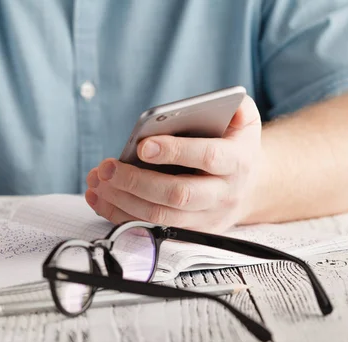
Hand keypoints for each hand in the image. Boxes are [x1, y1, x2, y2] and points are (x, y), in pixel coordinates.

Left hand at [85, 95, 261, 232]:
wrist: (249, 185)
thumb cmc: (235, 145)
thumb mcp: (243, 119)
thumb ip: (231, 105)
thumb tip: (203, 105)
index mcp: (237, 161)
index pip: (208, 157)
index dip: (175, 152)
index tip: (143, 146)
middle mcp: (224, 194)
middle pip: (178, 194)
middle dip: (137, 181)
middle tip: (107, 167)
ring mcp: (206, 217)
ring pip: (160, 216)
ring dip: (122, 200)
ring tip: (98, 180)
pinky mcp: (188, 231)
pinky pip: (150, 227)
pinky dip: (119, 214)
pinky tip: (99, 197)